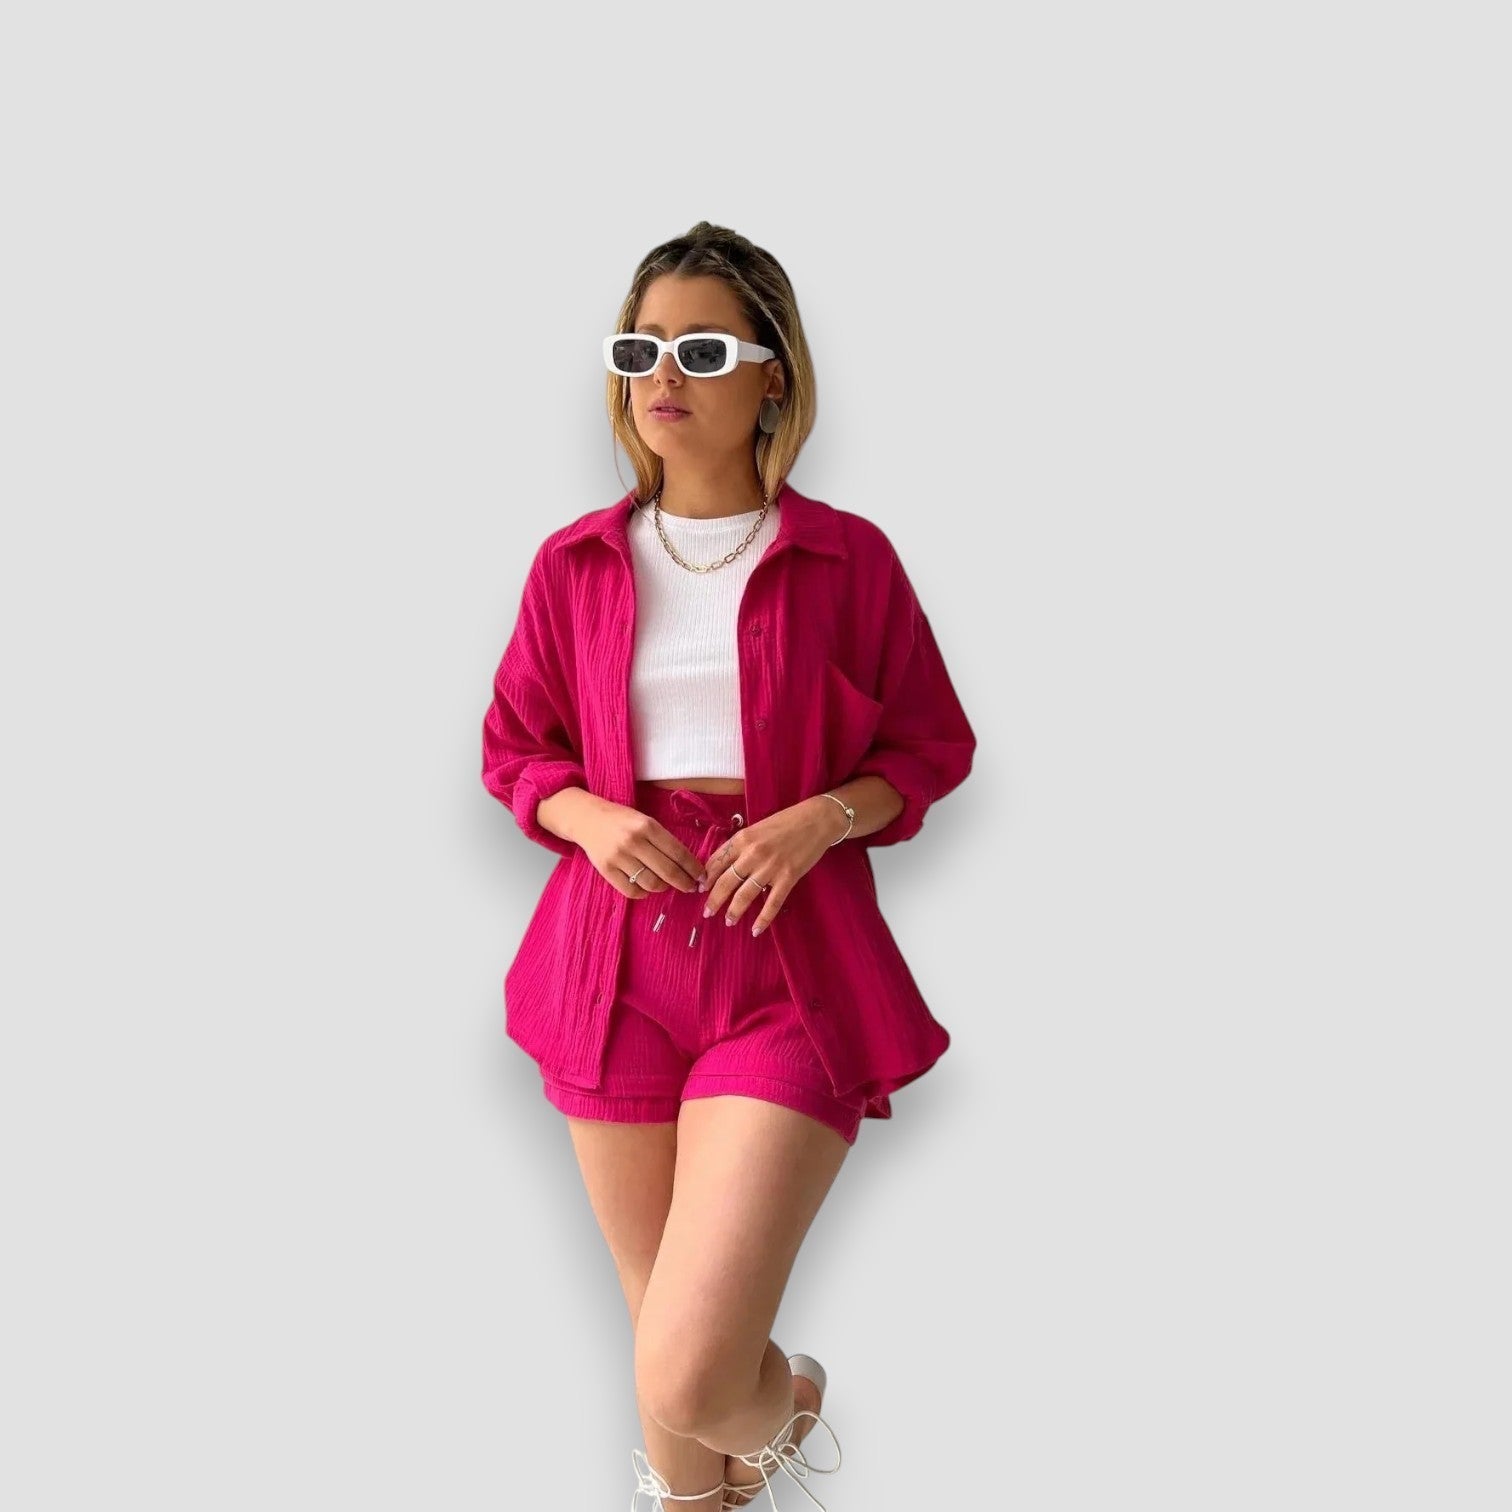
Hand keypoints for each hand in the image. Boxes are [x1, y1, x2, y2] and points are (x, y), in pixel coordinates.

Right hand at [575, 797, 706, 899]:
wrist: (587, 818)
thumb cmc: (622, 820)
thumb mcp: (645, 821)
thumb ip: (663, 840)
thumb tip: (688, 865)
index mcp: (647, 826)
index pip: (678, 852)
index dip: (693, 868)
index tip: (702, 876)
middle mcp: (633, 841)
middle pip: (667, 871)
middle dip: (684, 883)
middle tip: (691, 887)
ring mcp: (618, 857)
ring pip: (651, 883)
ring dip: (663, 887)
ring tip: (665, 884)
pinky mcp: (606, 870)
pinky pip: (632, 891)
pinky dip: (644, 893)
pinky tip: (646, 886)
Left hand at [701, 798, 842, 936]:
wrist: (817, 820)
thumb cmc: (786, 821)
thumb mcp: (757, 828)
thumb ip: (741, 845)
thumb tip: (724, 864)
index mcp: (742, 839)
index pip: (716, 862)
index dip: (706, 878)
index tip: (700, 889)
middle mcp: (752, 854)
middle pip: (725, 882)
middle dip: (714, 900)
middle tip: (707, 912)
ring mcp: (770, 867)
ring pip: (745, 895)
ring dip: (734, 911)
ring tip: (728, 921)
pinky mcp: (788, 878)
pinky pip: (772, 903)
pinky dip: (763, 919)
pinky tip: (756, 930)